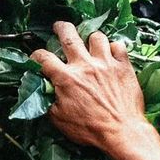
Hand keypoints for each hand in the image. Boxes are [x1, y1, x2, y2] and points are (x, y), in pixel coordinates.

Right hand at [30, 21, 146, 154]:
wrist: (121, 132)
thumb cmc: (90, 130)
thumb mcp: (60, 121)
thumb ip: (49, 103)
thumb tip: (44, 93)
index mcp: (66, 78)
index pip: (44, 59)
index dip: (36, 56)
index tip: (36, 58)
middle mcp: (84, 65)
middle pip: (68, 35)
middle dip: (61, 28)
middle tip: (59, 27)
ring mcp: (105, 63)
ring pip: (96, 37)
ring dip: (91, 39)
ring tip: (90, 44)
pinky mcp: (123, 66)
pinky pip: (118, 46)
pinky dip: (114, 48)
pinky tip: (111, 55)